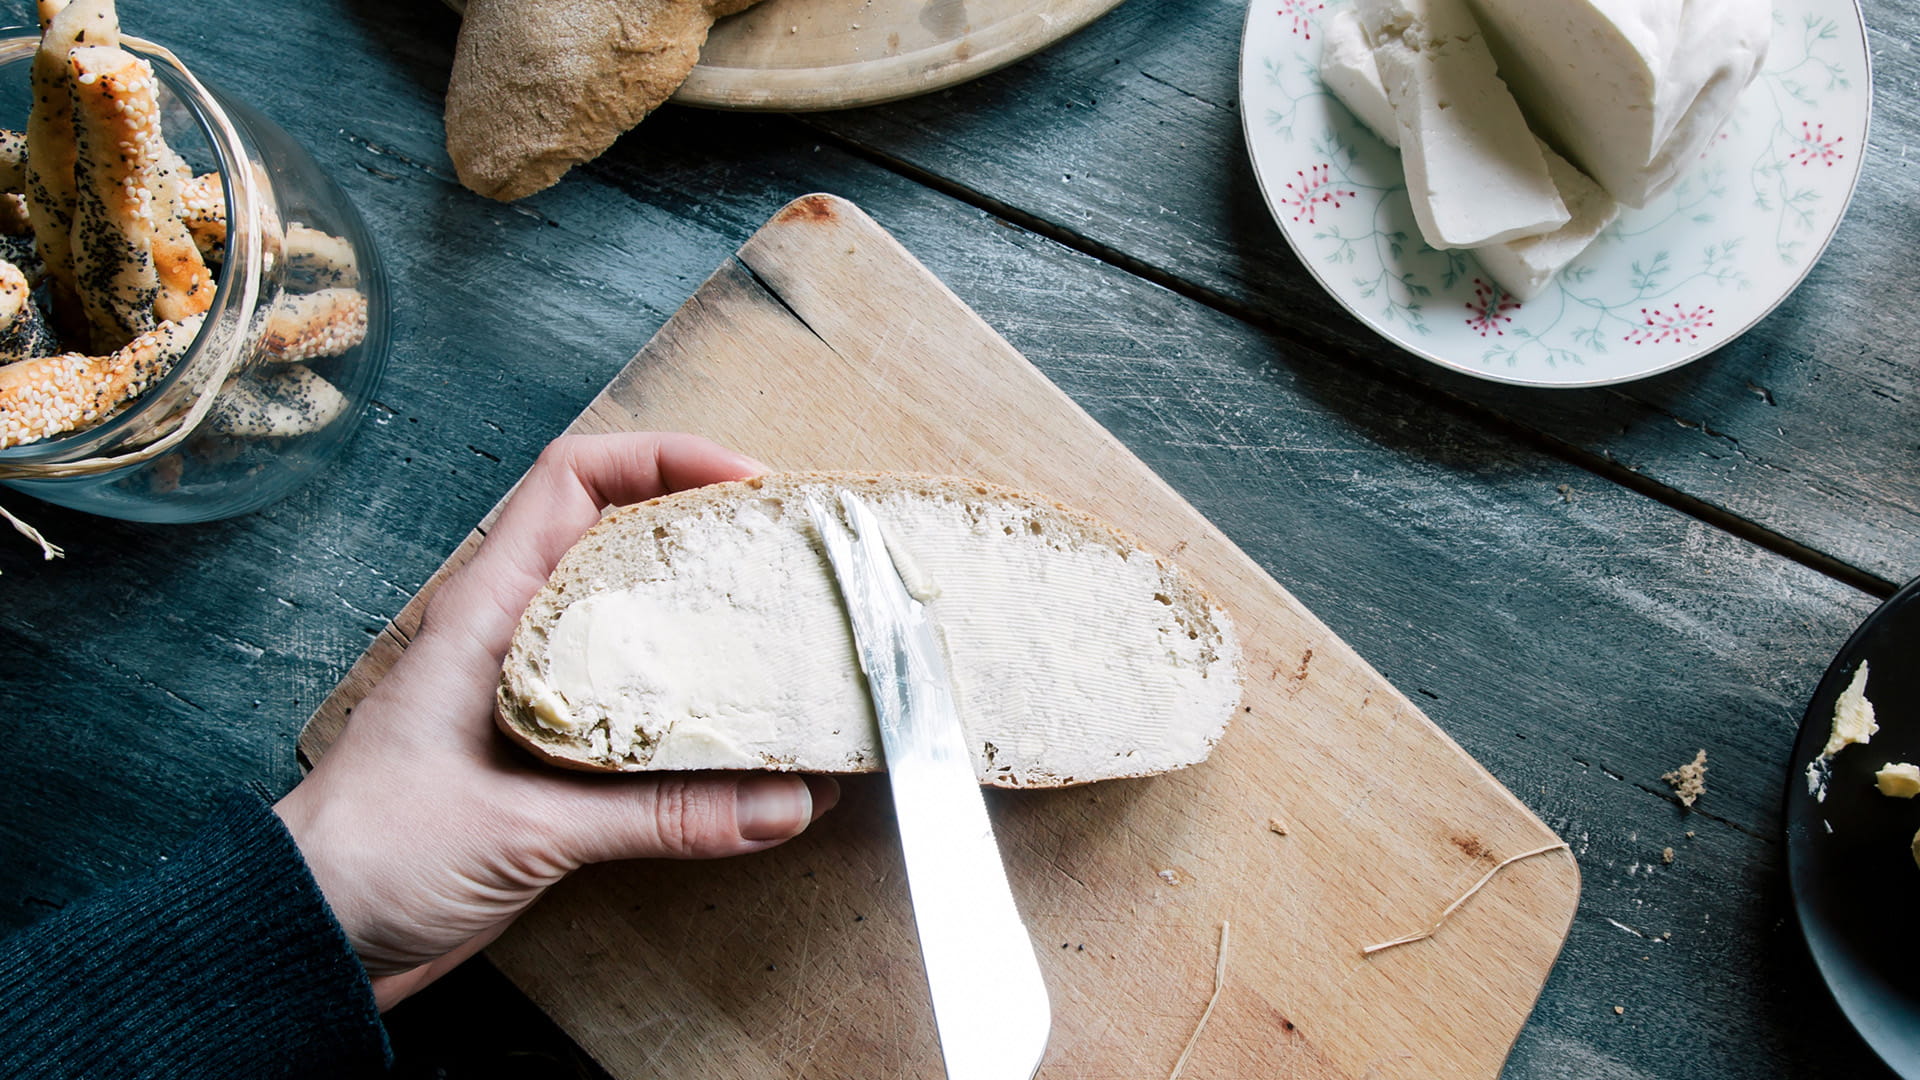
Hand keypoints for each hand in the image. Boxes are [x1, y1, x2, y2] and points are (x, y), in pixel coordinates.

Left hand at [274, 433, 839, 1009]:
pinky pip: (637, 710)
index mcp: (489, 610)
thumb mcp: (526, 826)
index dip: (660, 457)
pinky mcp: (549, 758)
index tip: (744, 481)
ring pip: (636, 625)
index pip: (573, 480)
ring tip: (786, 634)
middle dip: (707, 536)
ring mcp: (535, 694)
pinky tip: (747, 739)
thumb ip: (659, 816)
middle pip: (623, 542)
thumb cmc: (373, 853)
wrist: (311, 937)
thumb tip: (780, 803)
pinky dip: (695, 711)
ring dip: (707, 623)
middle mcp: (516, 636)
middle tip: (787, 555)